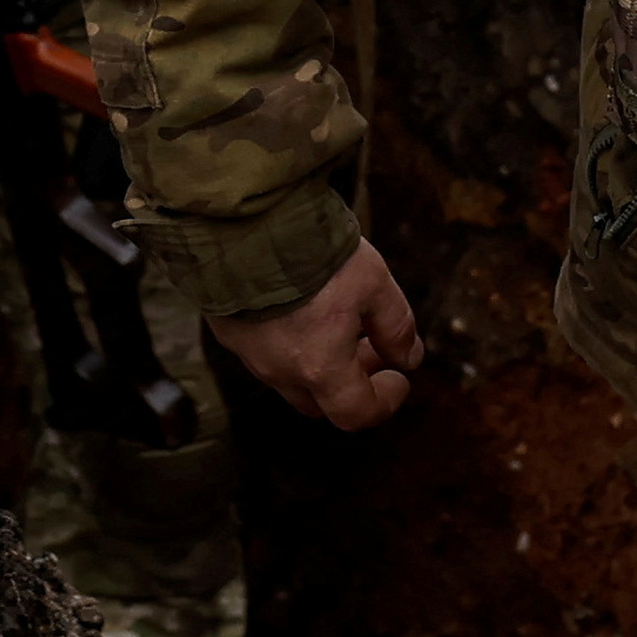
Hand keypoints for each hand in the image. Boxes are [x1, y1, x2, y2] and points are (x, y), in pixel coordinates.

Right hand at [216, 238, 424, 428]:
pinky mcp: (227, 330)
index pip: (356, 412)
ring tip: (337, 322)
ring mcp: (249, 353)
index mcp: (319, 367)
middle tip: (372, 347)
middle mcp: (279, 370)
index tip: (398, 377)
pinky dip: (287, 342)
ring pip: (289, 376)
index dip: (384, 401)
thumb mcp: (373, 284)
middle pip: (321, 401)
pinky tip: (298, 307)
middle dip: (351, 381)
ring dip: (318, 361)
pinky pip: (261, 351)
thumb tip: (408, 358)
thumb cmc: (311, 253)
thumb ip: (395, 327)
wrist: (243, 223)